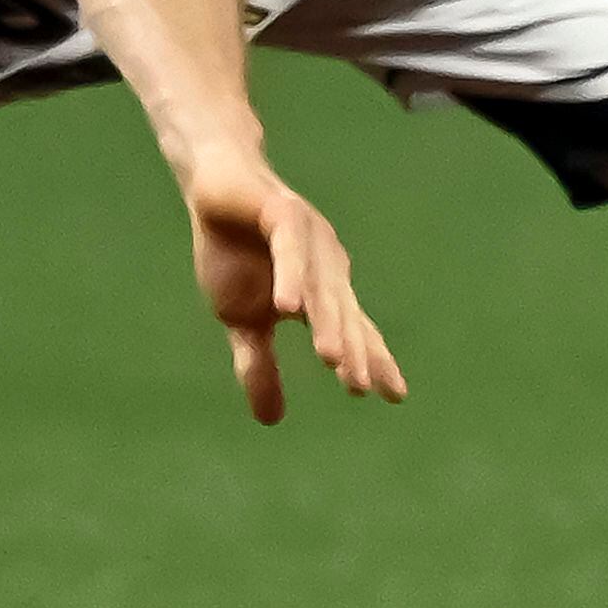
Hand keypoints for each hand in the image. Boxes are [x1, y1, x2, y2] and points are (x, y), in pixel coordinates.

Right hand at [185, 163, 406, 423]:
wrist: (212, 186)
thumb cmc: (233, 251)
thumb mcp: (242, 320)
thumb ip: (259, 365)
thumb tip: (272, 421)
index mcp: (323, 289)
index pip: (353, 328)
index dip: (372, 359)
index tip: (395, 395)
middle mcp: (326, 263)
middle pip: (343, 312)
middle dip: (354, 350)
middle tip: (361, 386)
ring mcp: (308, 236)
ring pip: (321, 286)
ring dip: (327, 322)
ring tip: (333, 360)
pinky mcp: (280, 211)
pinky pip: (289, 248)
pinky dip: (291, 276)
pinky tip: (289, 308)